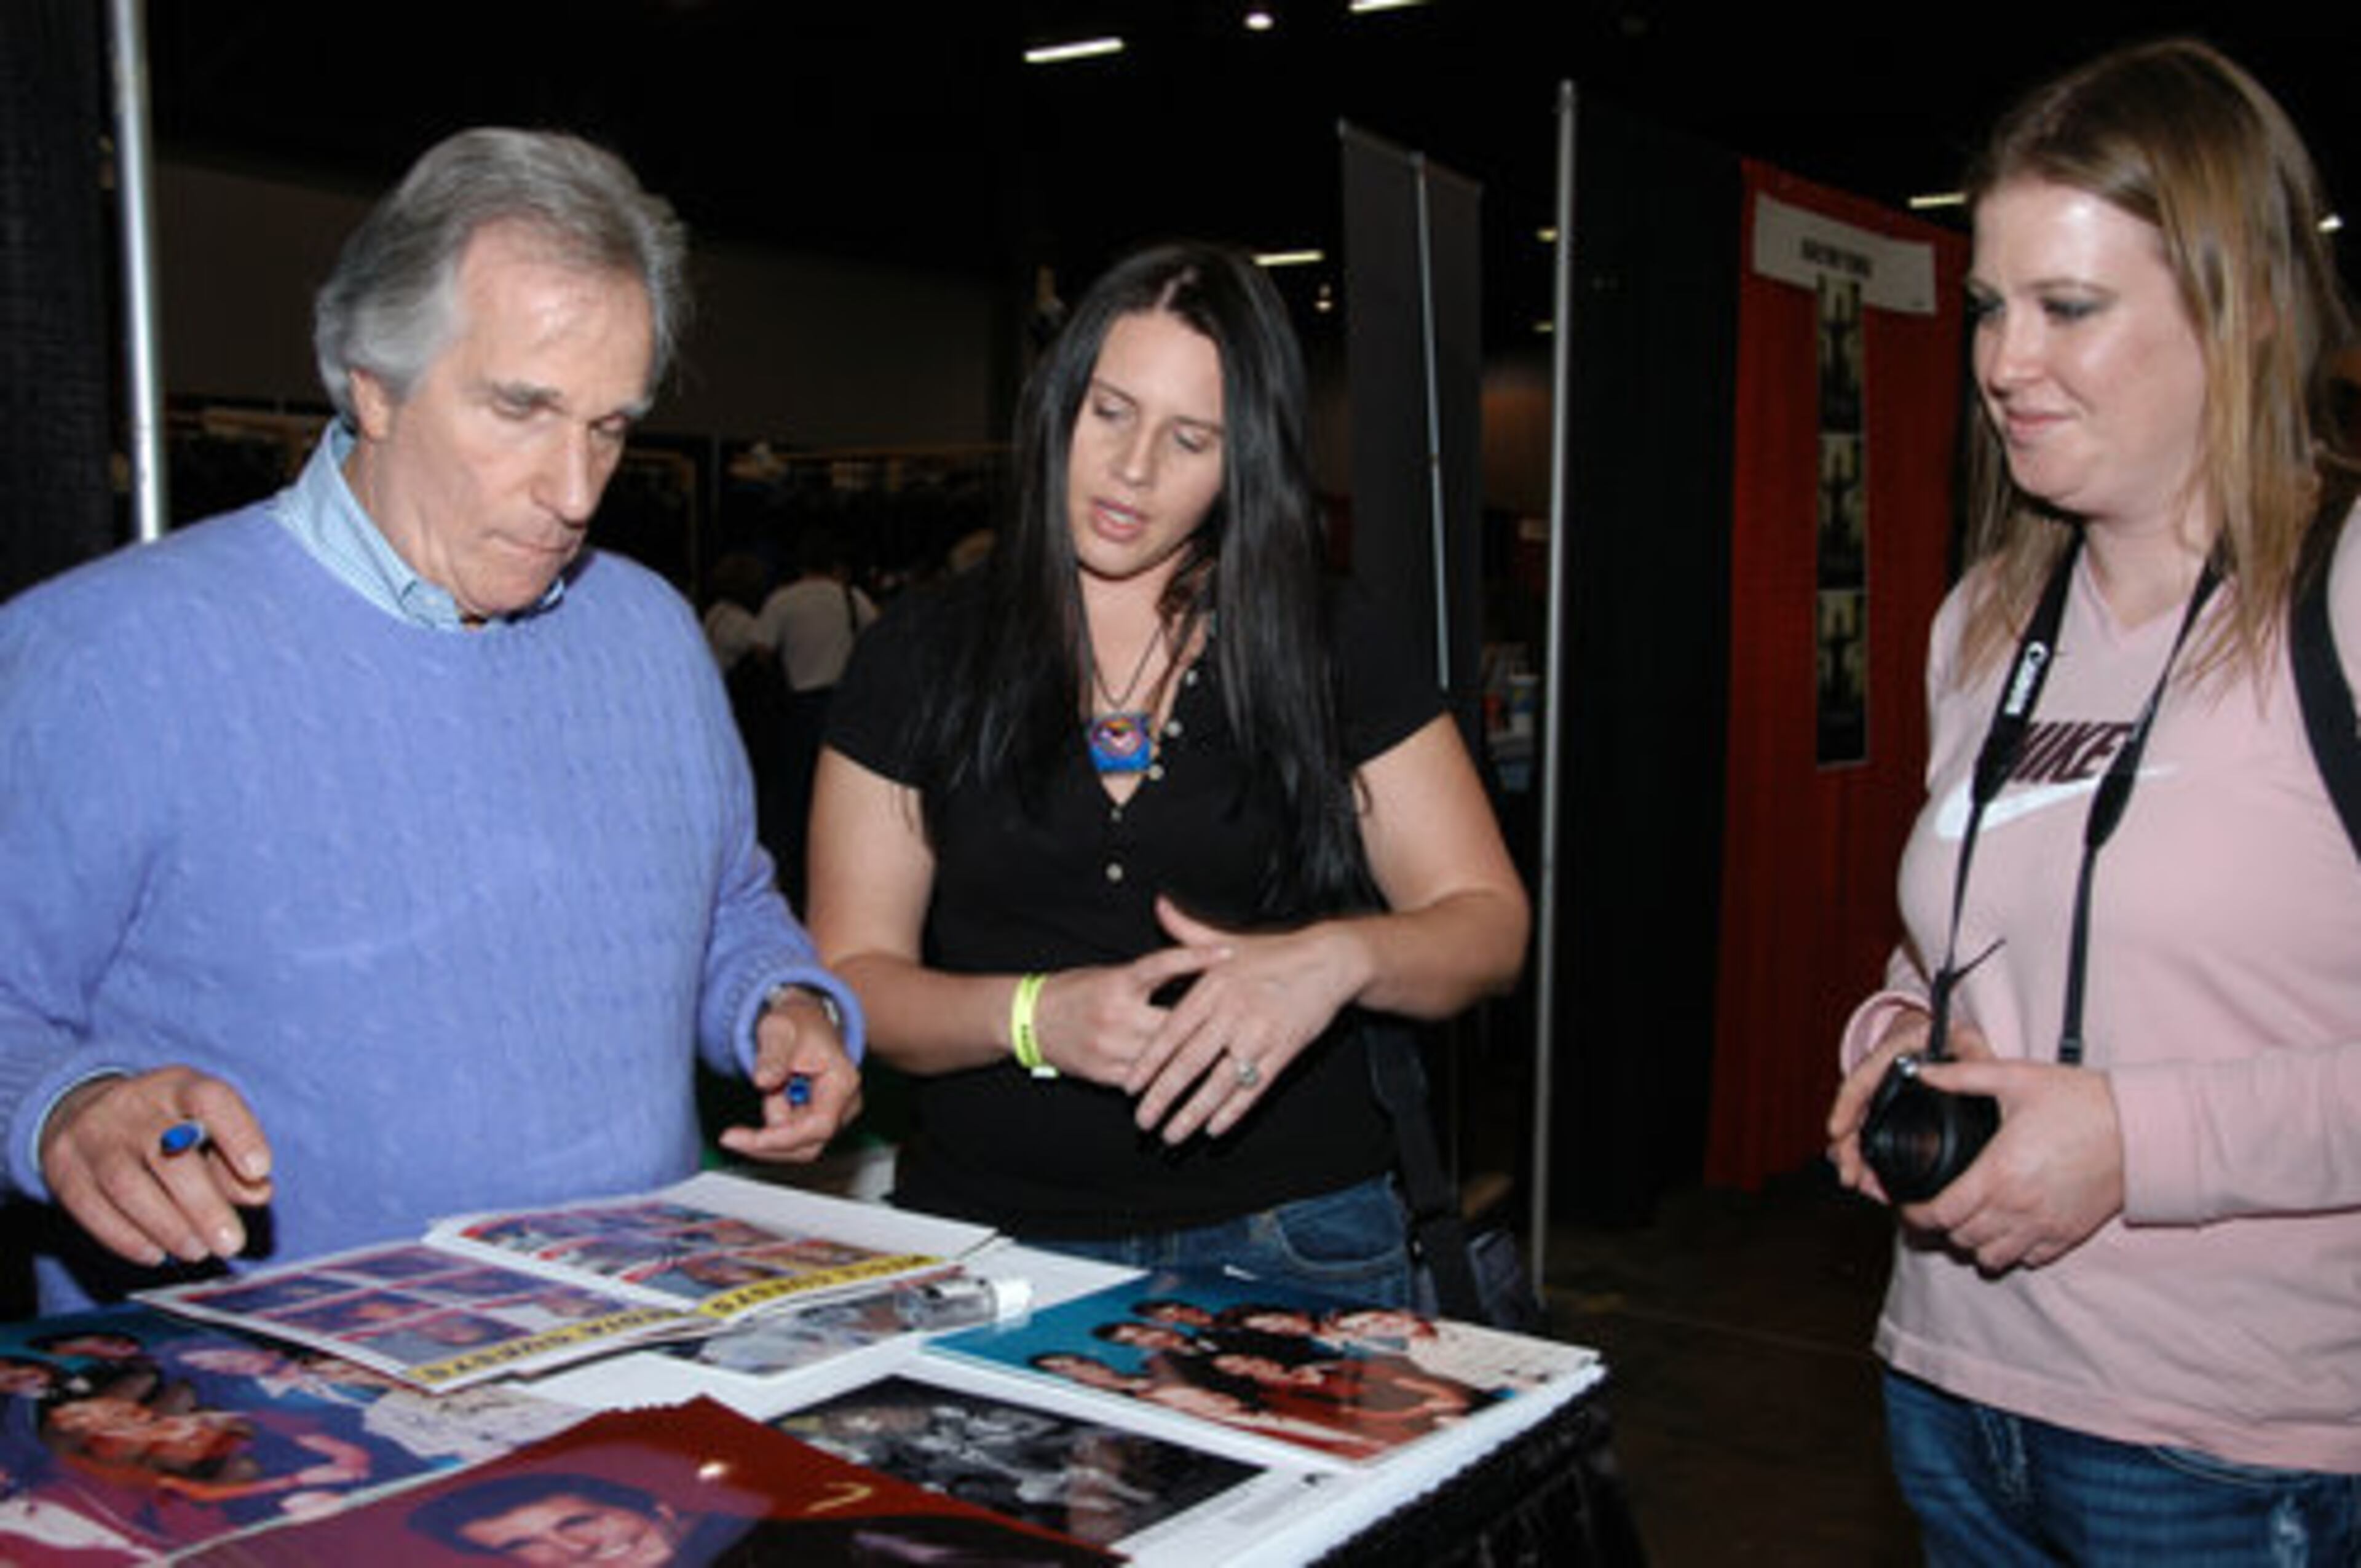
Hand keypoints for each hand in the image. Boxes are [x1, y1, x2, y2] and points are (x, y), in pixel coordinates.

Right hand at [39, 1067, 273, 1267]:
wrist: (87, 1112)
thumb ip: (235, 1162)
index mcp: (178, 1086)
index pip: (210, 1099)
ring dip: (168, 1227)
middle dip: (204, 1205)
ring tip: (198, 1252)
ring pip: (128, 1186)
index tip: (260, 1170)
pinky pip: (93, 1209)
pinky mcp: (64, 1170)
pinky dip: (127, 1239)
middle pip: (169, 1155)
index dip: (239, 1134)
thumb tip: (259, 1191)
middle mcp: (133, 1106)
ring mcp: (92, 1136)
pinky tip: (156, 1254)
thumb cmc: (167, 1128)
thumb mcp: (206, 1128)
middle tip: (231, 1243)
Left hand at [722, 991, 862, 1162]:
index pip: (818, 1127)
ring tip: (769, 1086)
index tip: (746, 1139)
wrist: (804, 1021)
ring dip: (771, 1127)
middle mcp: (845, 1105)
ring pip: (797, 1146)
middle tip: (730, 1137)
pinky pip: (792, 1139)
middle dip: (768, 1143)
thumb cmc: (797, 1023)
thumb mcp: (779, 1030)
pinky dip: (773, 1126)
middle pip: (807, 1146)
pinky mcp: (819, 1121)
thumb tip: (764, 1081)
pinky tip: (773, 1096)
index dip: (782, 1139)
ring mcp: (834, 1116)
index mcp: (842, 1082)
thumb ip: (773, 1056)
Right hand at [1025, 941, 1229, 1087]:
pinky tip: (1190, 1073)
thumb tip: (1190, 964)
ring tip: (1227, 1047)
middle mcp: (1115, 1015)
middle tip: (1242, 1013)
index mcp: (1117, 983)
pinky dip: (1167, 1074)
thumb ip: (1146, 975)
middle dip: (1206, 1020)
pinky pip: (1147, 1077)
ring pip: (1164, 1055)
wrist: (1029, 1021)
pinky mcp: (1106, 1073)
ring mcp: (1111, 1048)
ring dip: (1192, 1053)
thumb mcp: (1109, 974)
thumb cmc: (1074, 991)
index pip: (1162, 965)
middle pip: (1173, 1020)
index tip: (1227, 952)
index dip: (1196, 957)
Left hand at [1127, 897, 1367, 1142]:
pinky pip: (1253, 1089)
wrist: (1328, 962)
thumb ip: (1187, 931)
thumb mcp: (1228, 942)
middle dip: (1162, 1097)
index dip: (1148, 1063)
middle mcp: (1232, 1012)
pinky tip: (1213, 1129)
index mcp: (1213, 987)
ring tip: (1172, 1135)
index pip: (1171, 1032)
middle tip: (1141, 1121)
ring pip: (1218, 1083)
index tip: (1129, 1087)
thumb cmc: (1274, 954)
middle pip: (1189, 1063)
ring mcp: (1259, 1035)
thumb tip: (1158, 906)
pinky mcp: (1283, 1051)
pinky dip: (1232, 1111)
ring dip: (1193, 1113)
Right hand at [1825, 1009, 1994, 1203]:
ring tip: (1856, 1182)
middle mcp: (1882, 1073)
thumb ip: (1972, 1058)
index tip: (1837, 1130)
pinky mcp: (1888, 1111)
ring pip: (1860, 1127)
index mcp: (1896, 1052)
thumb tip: (1951, 1074)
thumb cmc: (1959, 1041)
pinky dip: (1868, 1157)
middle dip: (1848, 1146)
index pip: (1863, 1078)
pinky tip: (1869, 1178)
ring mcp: (1883, 1093)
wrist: (1950, 1039)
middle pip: (1856, 1111)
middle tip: (1850, 1175)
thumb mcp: (1969, 1044)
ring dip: (1855, 1156)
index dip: (1847, 1105)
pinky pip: (1871, 1134)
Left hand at [1899, 1057, 2123, 1271]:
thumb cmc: (2080, 1100)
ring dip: (1975, 1244)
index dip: (1916, 1216)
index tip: (1910, 1206)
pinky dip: (2012, 1251)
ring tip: (1970, 1221)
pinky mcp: (2070, 1234)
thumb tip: (1922, 1070)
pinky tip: (2007, 1227)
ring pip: (1993, 1258)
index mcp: (1998, 1174)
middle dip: (1942, 1228)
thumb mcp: (2015, 1077)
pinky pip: (2030, 1260)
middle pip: (1962, 1240)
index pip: (1942, 1215)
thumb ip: (1961, 1076)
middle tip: (1936, 1209)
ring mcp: (2045, 1226)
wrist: (2140, 1127)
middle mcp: (2019, 1208)